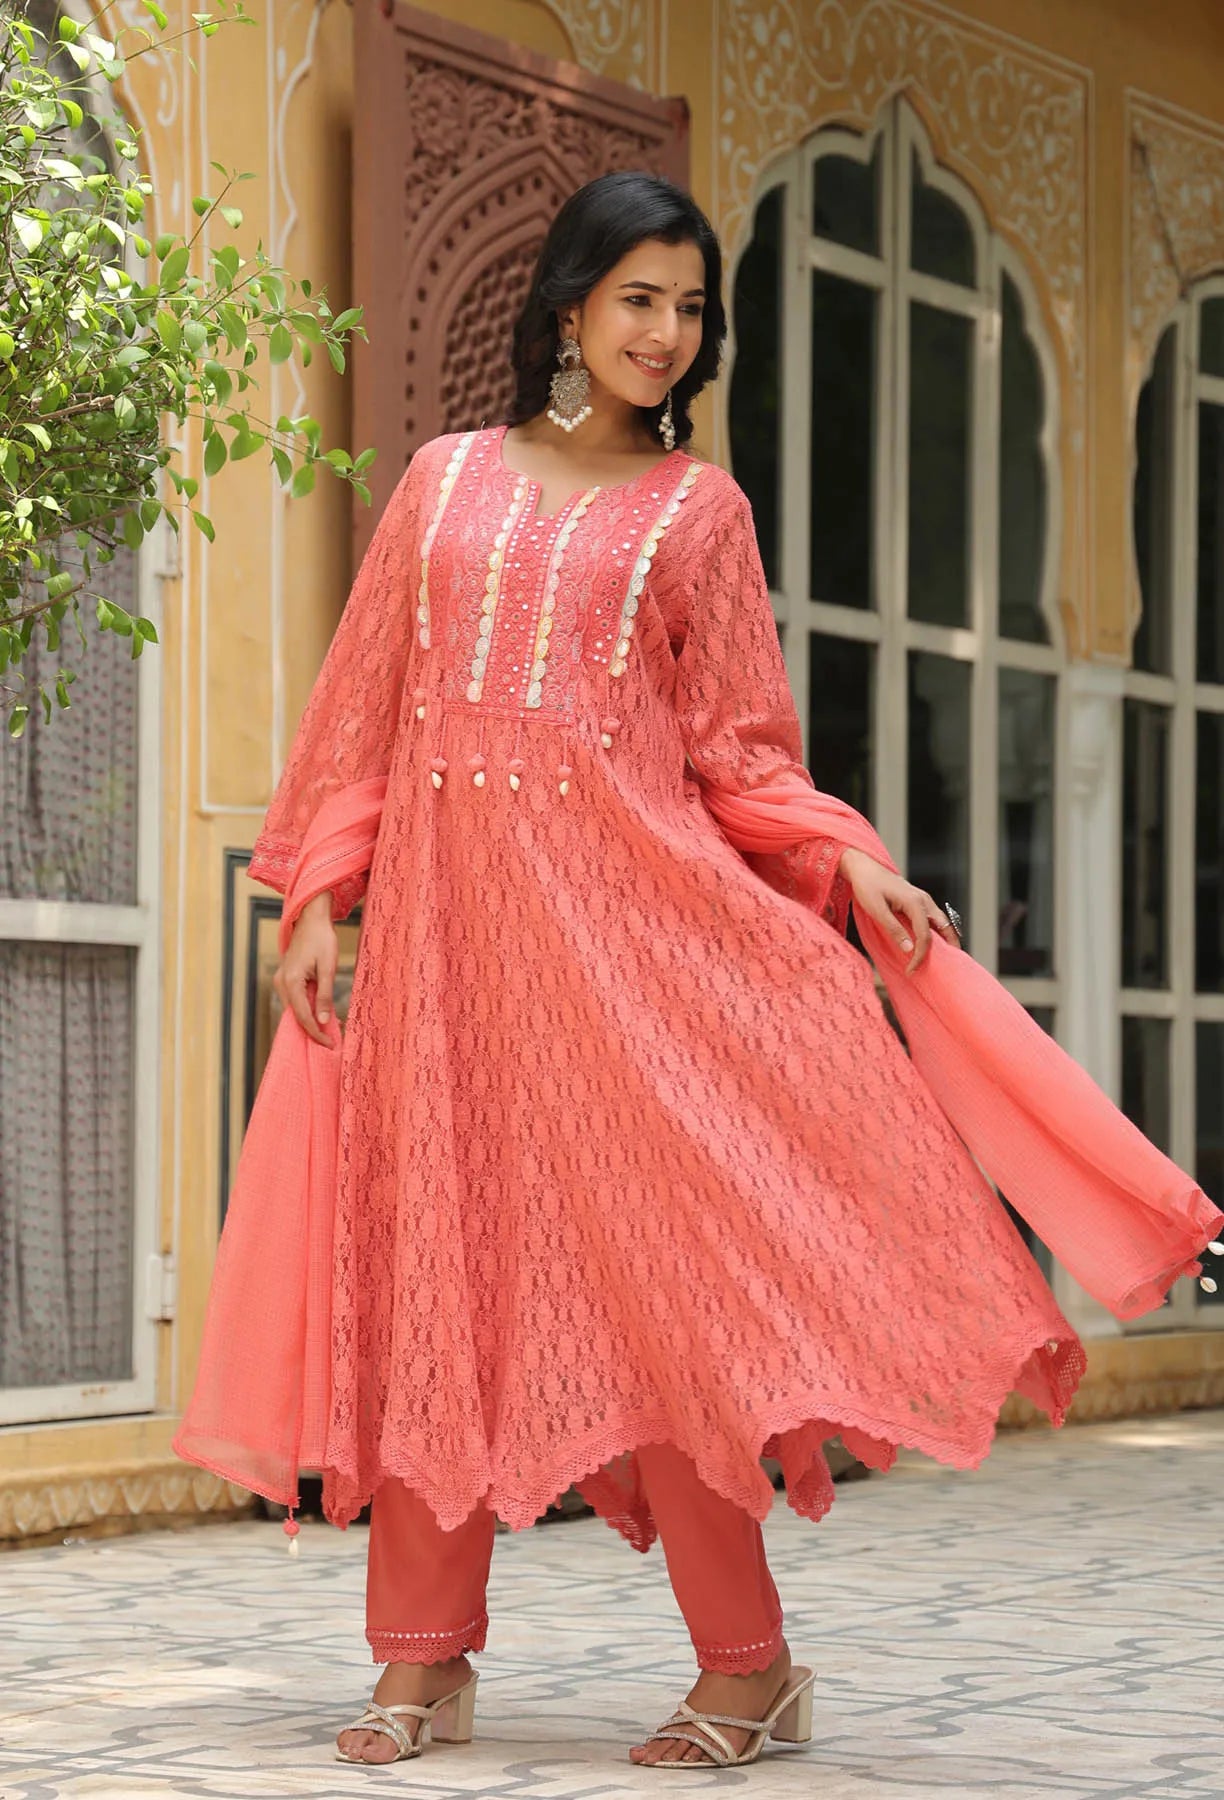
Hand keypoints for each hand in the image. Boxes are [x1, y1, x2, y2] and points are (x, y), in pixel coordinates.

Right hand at [273, 890, 337, 1045]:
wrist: (310, 918)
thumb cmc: (322, 939)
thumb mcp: (328, 967)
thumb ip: (324, 995)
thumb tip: (324, 1020)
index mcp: (291, 982)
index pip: (303, 1017)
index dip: (316, 1033)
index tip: (330, 1044)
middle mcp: (281, 983)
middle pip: (296, 1016)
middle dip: (313, 1030)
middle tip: (332, 1041)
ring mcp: (281, 981)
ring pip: (295, 1009)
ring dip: (311, 1020)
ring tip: (330, 1030)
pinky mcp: (285, 978)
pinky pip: (295, 1000)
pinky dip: (307, 1008)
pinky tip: (321, 1013)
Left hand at [838, 847, 960, 973]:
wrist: (863, 867)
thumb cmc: (867, 886)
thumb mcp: (877, 910)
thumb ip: (893, 929)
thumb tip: (908, 949)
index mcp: (915, 903)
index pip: (925, 935)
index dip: (920, 955)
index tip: (910, 970)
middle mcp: (924, 900)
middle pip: (945, 926)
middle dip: (950, 946)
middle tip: (951, 965)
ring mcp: (923, 899)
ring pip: (942, 921)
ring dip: (946, 938)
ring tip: (947, 956)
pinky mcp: (918, 900)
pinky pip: (934, 918)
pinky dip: (938, 931)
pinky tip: (934, 941)